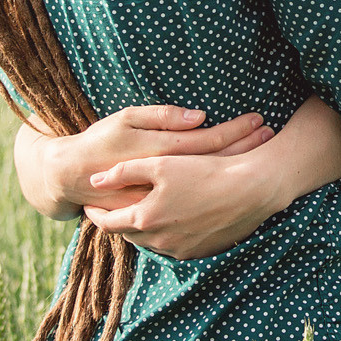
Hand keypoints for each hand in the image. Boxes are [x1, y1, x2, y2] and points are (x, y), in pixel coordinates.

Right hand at [14, 104, 272, 220]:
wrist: (71, 177)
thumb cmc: (100, 142)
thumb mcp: (125, 120)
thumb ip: (161, 117)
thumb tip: (200, 117)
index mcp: (158, 157)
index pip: (208, 142)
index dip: (236, 131)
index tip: (259, 119)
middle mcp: (164, 186)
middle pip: (216, 167)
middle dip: (246, 150)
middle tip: (270, 134)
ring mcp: (162, 208)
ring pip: (210, 191)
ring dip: (239, 174)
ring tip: (264, 155)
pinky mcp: (157, 223)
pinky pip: (195, 212)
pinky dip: (219, 200)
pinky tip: (240, 189)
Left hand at [83, 151, 285, 260]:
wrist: (252, 190)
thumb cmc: (205, 171)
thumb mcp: (160, 164)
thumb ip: (124, 172)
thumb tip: (96, 179)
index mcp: (144, 219)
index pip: (107, 223)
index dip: (95, 214)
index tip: (90, 205)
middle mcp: (159, 242)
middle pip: (128, 234)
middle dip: (118, 221)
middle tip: (112, 208)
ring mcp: (181, 250)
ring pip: (151, 242)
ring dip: (143, 228)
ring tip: (142, 212)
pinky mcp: (200, 252)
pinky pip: (174, 245)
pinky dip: (166, 233)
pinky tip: (172, 218)